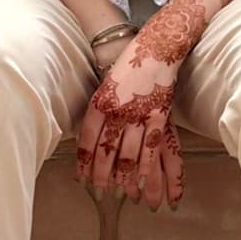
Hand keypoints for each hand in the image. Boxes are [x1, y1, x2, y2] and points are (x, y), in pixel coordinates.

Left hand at [76, 38, 184, 208]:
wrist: (155, 49)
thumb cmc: (127, 67)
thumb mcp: (105, 87)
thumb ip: (98, 112)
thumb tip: (92, 140)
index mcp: (100, 103)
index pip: (87, 140)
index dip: (84, 162)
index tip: (81, 178)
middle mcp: (117, 111)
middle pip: (105, 151)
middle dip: (101, 174)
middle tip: (100, 189)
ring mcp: (138, 115)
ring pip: (127, 154)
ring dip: (123, 176)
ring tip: (120, 190)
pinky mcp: (159, 116)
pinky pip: (150, 148)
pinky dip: (144, 166)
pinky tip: (141, 179)